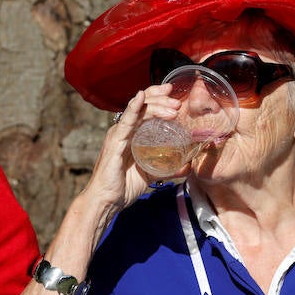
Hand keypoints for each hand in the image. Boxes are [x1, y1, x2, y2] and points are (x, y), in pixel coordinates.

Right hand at [85, 83, 179, 208]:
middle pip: (143, 105)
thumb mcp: (150, 174)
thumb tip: (187, 167)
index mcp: (130, 134)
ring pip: (138, 111)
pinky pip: (125, 122)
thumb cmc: (123, 186)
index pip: (144, 108)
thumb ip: (167, 169)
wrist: (107, 201)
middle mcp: (123, 130)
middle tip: (178, 103)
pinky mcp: (115, 142)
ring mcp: (118, 134)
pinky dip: (133, 108)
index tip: (174, 94)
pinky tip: (140, 98)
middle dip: (162, 100)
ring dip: (157, 106)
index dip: (158, 98)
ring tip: (173, 108)